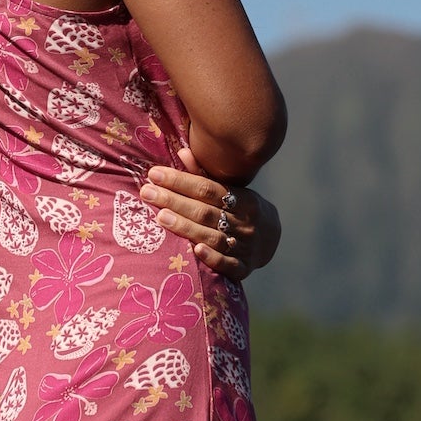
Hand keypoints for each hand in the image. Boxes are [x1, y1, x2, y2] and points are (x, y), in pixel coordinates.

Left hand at [138, 147, 281, 281]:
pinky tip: (195, 250)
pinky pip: (227, 264)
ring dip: (186, 227)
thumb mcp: (231, 191)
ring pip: (212, 236)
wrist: (273, 238)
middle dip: (174, 201)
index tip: (154, 174)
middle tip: (147, 193)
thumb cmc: (242, 209)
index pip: (208, 188)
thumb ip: (203, 176)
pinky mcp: (243, 268)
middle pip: (205, 211)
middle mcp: (245, 222)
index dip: (180, 181)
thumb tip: (181, 153)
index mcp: (244, 199)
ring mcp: (245, 246)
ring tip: (160, 217)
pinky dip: (212, 257)